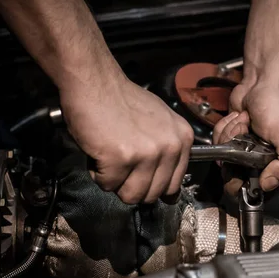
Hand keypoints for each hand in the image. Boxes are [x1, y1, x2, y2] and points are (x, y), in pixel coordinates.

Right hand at [59, 71, 193, 203]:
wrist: (96, 82)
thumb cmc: (122, 100)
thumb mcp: (161, 122)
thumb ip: (168, 152)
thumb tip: (170, 190)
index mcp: (182, 139)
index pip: (174, 185)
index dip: (153, 187)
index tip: (142, 181)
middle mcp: (169, 147)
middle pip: (152, 195)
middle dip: (131, 186)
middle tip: (121, 165)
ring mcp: (146, 154)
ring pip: (131, 195)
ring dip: (115, 182)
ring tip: (110, 158)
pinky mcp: (120, 158)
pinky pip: (107, 185)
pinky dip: (98, 173)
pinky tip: (99, 152)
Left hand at [213, 81, 278, 194]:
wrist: (263, 83)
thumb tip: (267, 186)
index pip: (258, 194)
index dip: (246, 181)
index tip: (246, 162)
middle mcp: (263, 166)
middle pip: (235, 179)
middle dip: (235, 156)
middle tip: (245, 136)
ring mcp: (246, 154)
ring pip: (223, 161)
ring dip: (230, 137)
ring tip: (245, 123)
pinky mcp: (233, 141)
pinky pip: (218, 145)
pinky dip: (224, 129)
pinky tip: (238, 119)